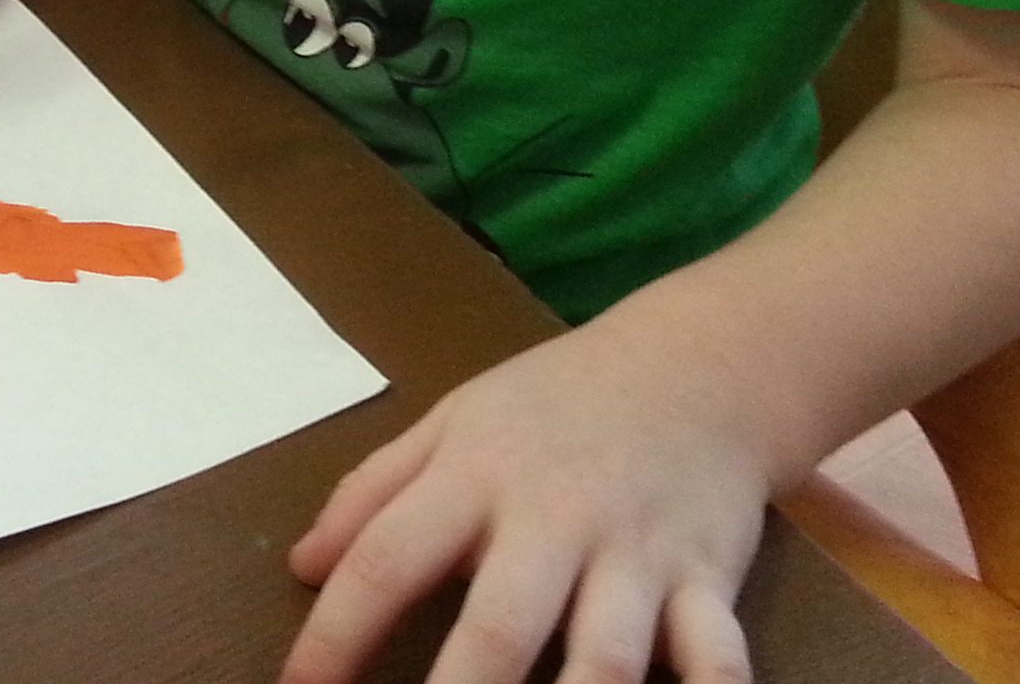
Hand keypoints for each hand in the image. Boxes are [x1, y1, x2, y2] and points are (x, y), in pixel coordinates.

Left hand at [282, 317, 772, 683]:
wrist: (699, 364)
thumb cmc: (559, 405)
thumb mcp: (455, 420)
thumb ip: (374, 490)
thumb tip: (302, 566)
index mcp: (477, 476)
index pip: (387, 559)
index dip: (333, 635)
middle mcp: (554, 519)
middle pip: (498, 625)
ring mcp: (635, 555)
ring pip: (605, 655)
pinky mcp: (706, 580)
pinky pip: (717, 653)